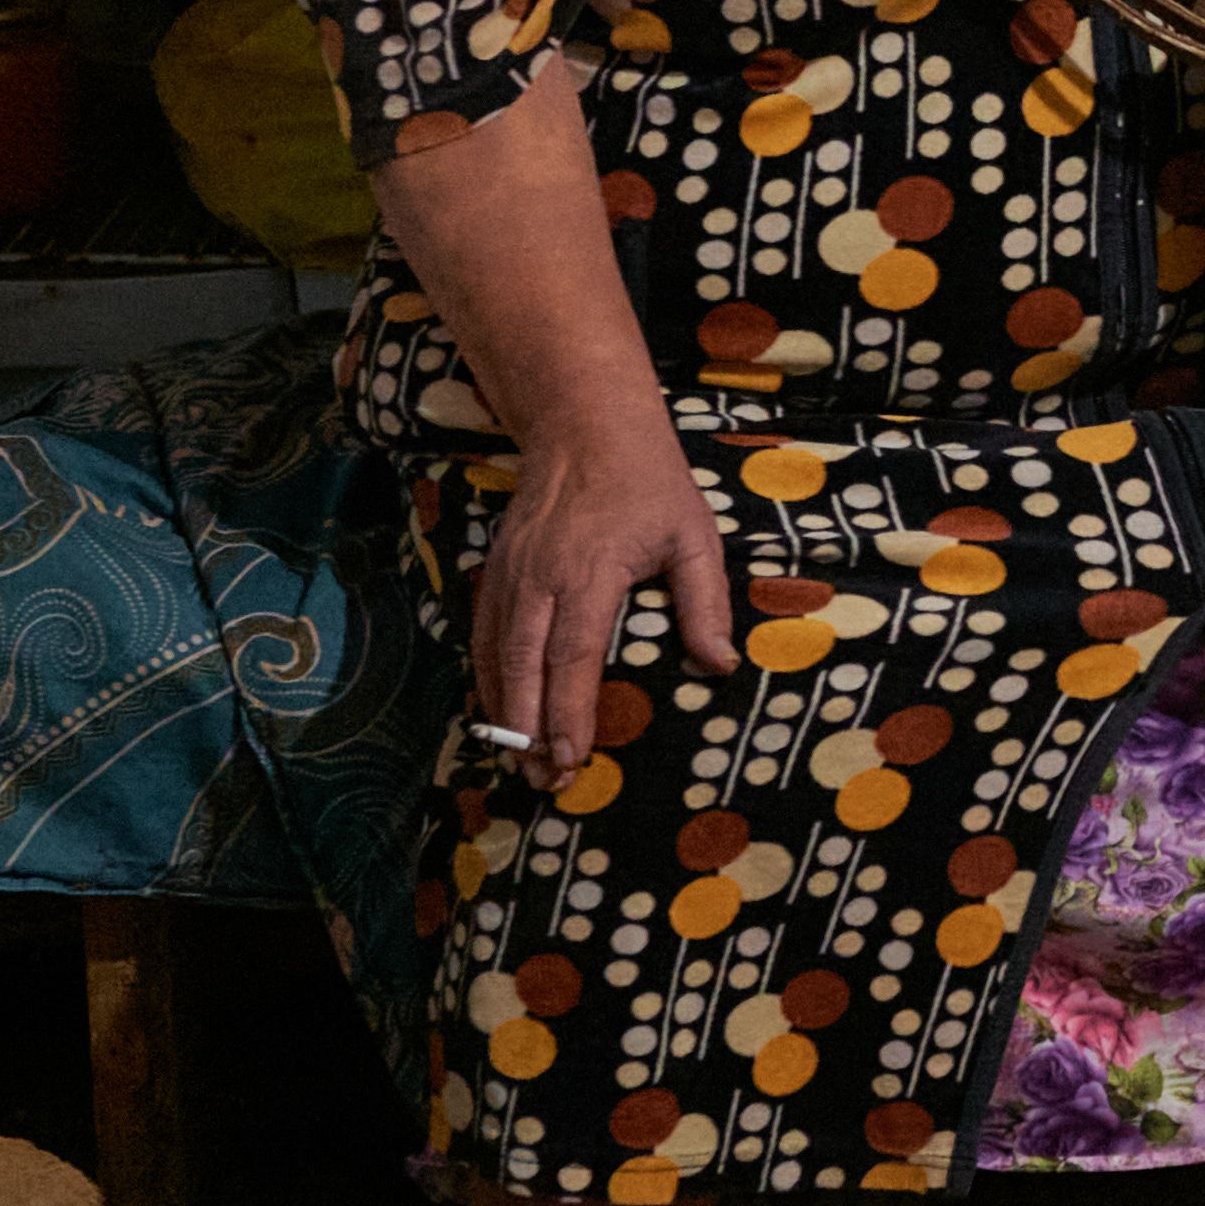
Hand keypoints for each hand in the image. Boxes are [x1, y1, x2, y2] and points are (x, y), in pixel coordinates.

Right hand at [466, 415, 741, 750]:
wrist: (583, 425)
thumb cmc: (647, 481)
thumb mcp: (693, 534)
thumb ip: (705, 601)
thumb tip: (719, 663)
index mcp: (589, 571)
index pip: (572, 657)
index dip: (569, 712)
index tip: (572, 757)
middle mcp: (540, 576)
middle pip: (523, 666)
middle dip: (528, 730)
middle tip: (541, 780)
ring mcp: (511, 573)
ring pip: (496, 655)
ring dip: (504, 712)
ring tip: (518, 760)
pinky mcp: (496, 570)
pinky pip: (485, 635)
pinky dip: (489, 678)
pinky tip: (501, 711)